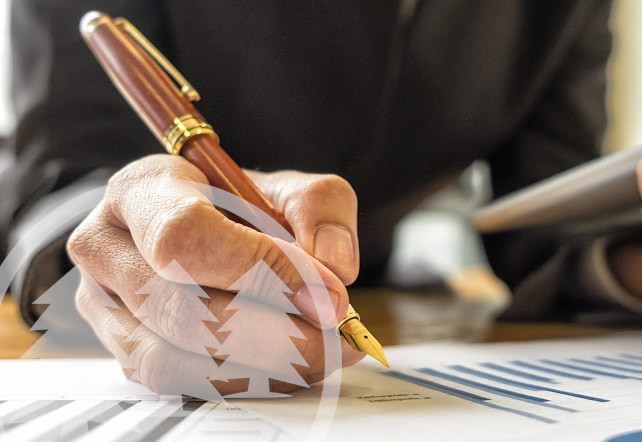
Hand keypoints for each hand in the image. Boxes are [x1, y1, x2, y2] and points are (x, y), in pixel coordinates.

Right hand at [67, 154, 364, 396]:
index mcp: (142, 189)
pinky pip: (182, 385)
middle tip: (339, 335)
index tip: (327, 294)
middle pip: (182, 311)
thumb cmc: (243, 208)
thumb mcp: (289, 188)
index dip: (260, 271)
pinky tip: (292, 367)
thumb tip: (334, 269)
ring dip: (265, 368)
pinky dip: (249, 383)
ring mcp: (105, 309)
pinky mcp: (124, 354)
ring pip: (175, 361)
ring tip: (323, 352)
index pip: (184, 237)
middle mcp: (107, 249)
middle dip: (276, 334)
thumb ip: (321, 210)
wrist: (206, 232)